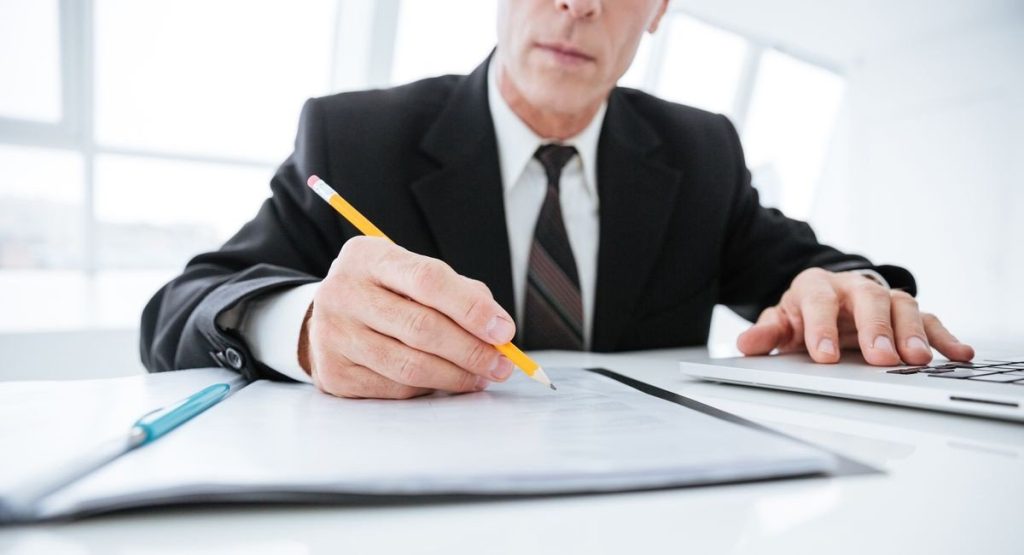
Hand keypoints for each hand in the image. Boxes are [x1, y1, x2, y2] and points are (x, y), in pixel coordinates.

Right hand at [300, 236, 516, 398]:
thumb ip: (456, 291)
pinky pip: (396, 389)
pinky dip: (429, 388)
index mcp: (367, 257)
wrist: (331, 314)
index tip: (504, 330)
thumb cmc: (385, 291)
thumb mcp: (411, 272)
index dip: (471, 307)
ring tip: (482, 376)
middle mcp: (344, 293)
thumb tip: (498, 329)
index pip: (427, 280)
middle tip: (502, 363)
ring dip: (457, 376)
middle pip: (421, 328)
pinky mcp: (335, 374)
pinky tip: (446, 381)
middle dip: (471, 350)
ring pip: (410, 366)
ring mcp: (334, 335)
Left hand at [736, 268, 974, 365]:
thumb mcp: (780, 321)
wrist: (826, 297)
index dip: (822, 327)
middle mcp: (853, 287)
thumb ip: (766, 333)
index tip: (825, 357)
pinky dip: (944, 337)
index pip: (819, 301)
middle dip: (876, 327)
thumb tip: (746, 344)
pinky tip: (958, 354)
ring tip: (918, 360)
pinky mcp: (905, 313)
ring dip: (913, 333)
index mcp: (816, 286)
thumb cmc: (803, 313)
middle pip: (868, 299)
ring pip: (902, 307)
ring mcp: (882, 298)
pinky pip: (929, 320)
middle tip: (882, 356)